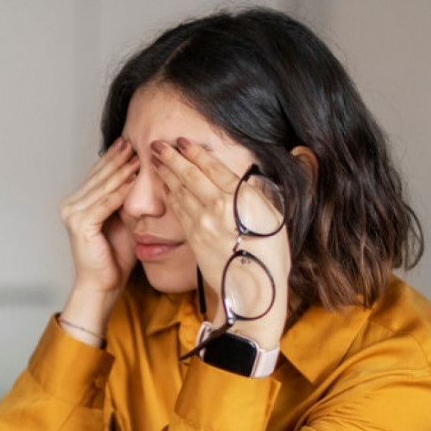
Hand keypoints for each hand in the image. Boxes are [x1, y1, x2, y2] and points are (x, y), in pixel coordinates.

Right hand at [58, 138, 139, 300]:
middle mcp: (69, 206)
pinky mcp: (80, 224)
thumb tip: (136, 174)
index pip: (96, 176)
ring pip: (103, 187)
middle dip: (117, 159)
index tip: (127, 143)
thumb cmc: (113, 258)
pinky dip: (121, 191)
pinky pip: (106, 203)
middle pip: (98, 178)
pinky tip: (134, 178)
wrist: (103, 284)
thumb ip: (122, 199)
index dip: (112, 159)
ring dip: (121, 170)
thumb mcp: (121, 220)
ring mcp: (72, 214)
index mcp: (76, 204)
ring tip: (136, 156)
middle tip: (133, 142)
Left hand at [150, 138, 289, 348]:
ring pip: (179, 192)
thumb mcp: (275, 216)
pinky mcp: (193, 238)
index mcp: (241, 197)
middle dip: (170, 157)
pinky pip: (178, 211)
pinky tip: (164, 187)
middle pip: (189, 175)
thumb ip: (261, 191)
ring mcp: (202, 223)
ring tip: (155, 161)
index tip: (182, 141)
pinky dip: (170, 196)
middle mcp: (218, 206)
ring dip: (166, 174)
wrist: (254, 289)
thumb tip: (258, 174)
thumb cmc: (271, 254)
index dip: (194, 153)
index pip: (212, 167)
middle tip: (156, 144)